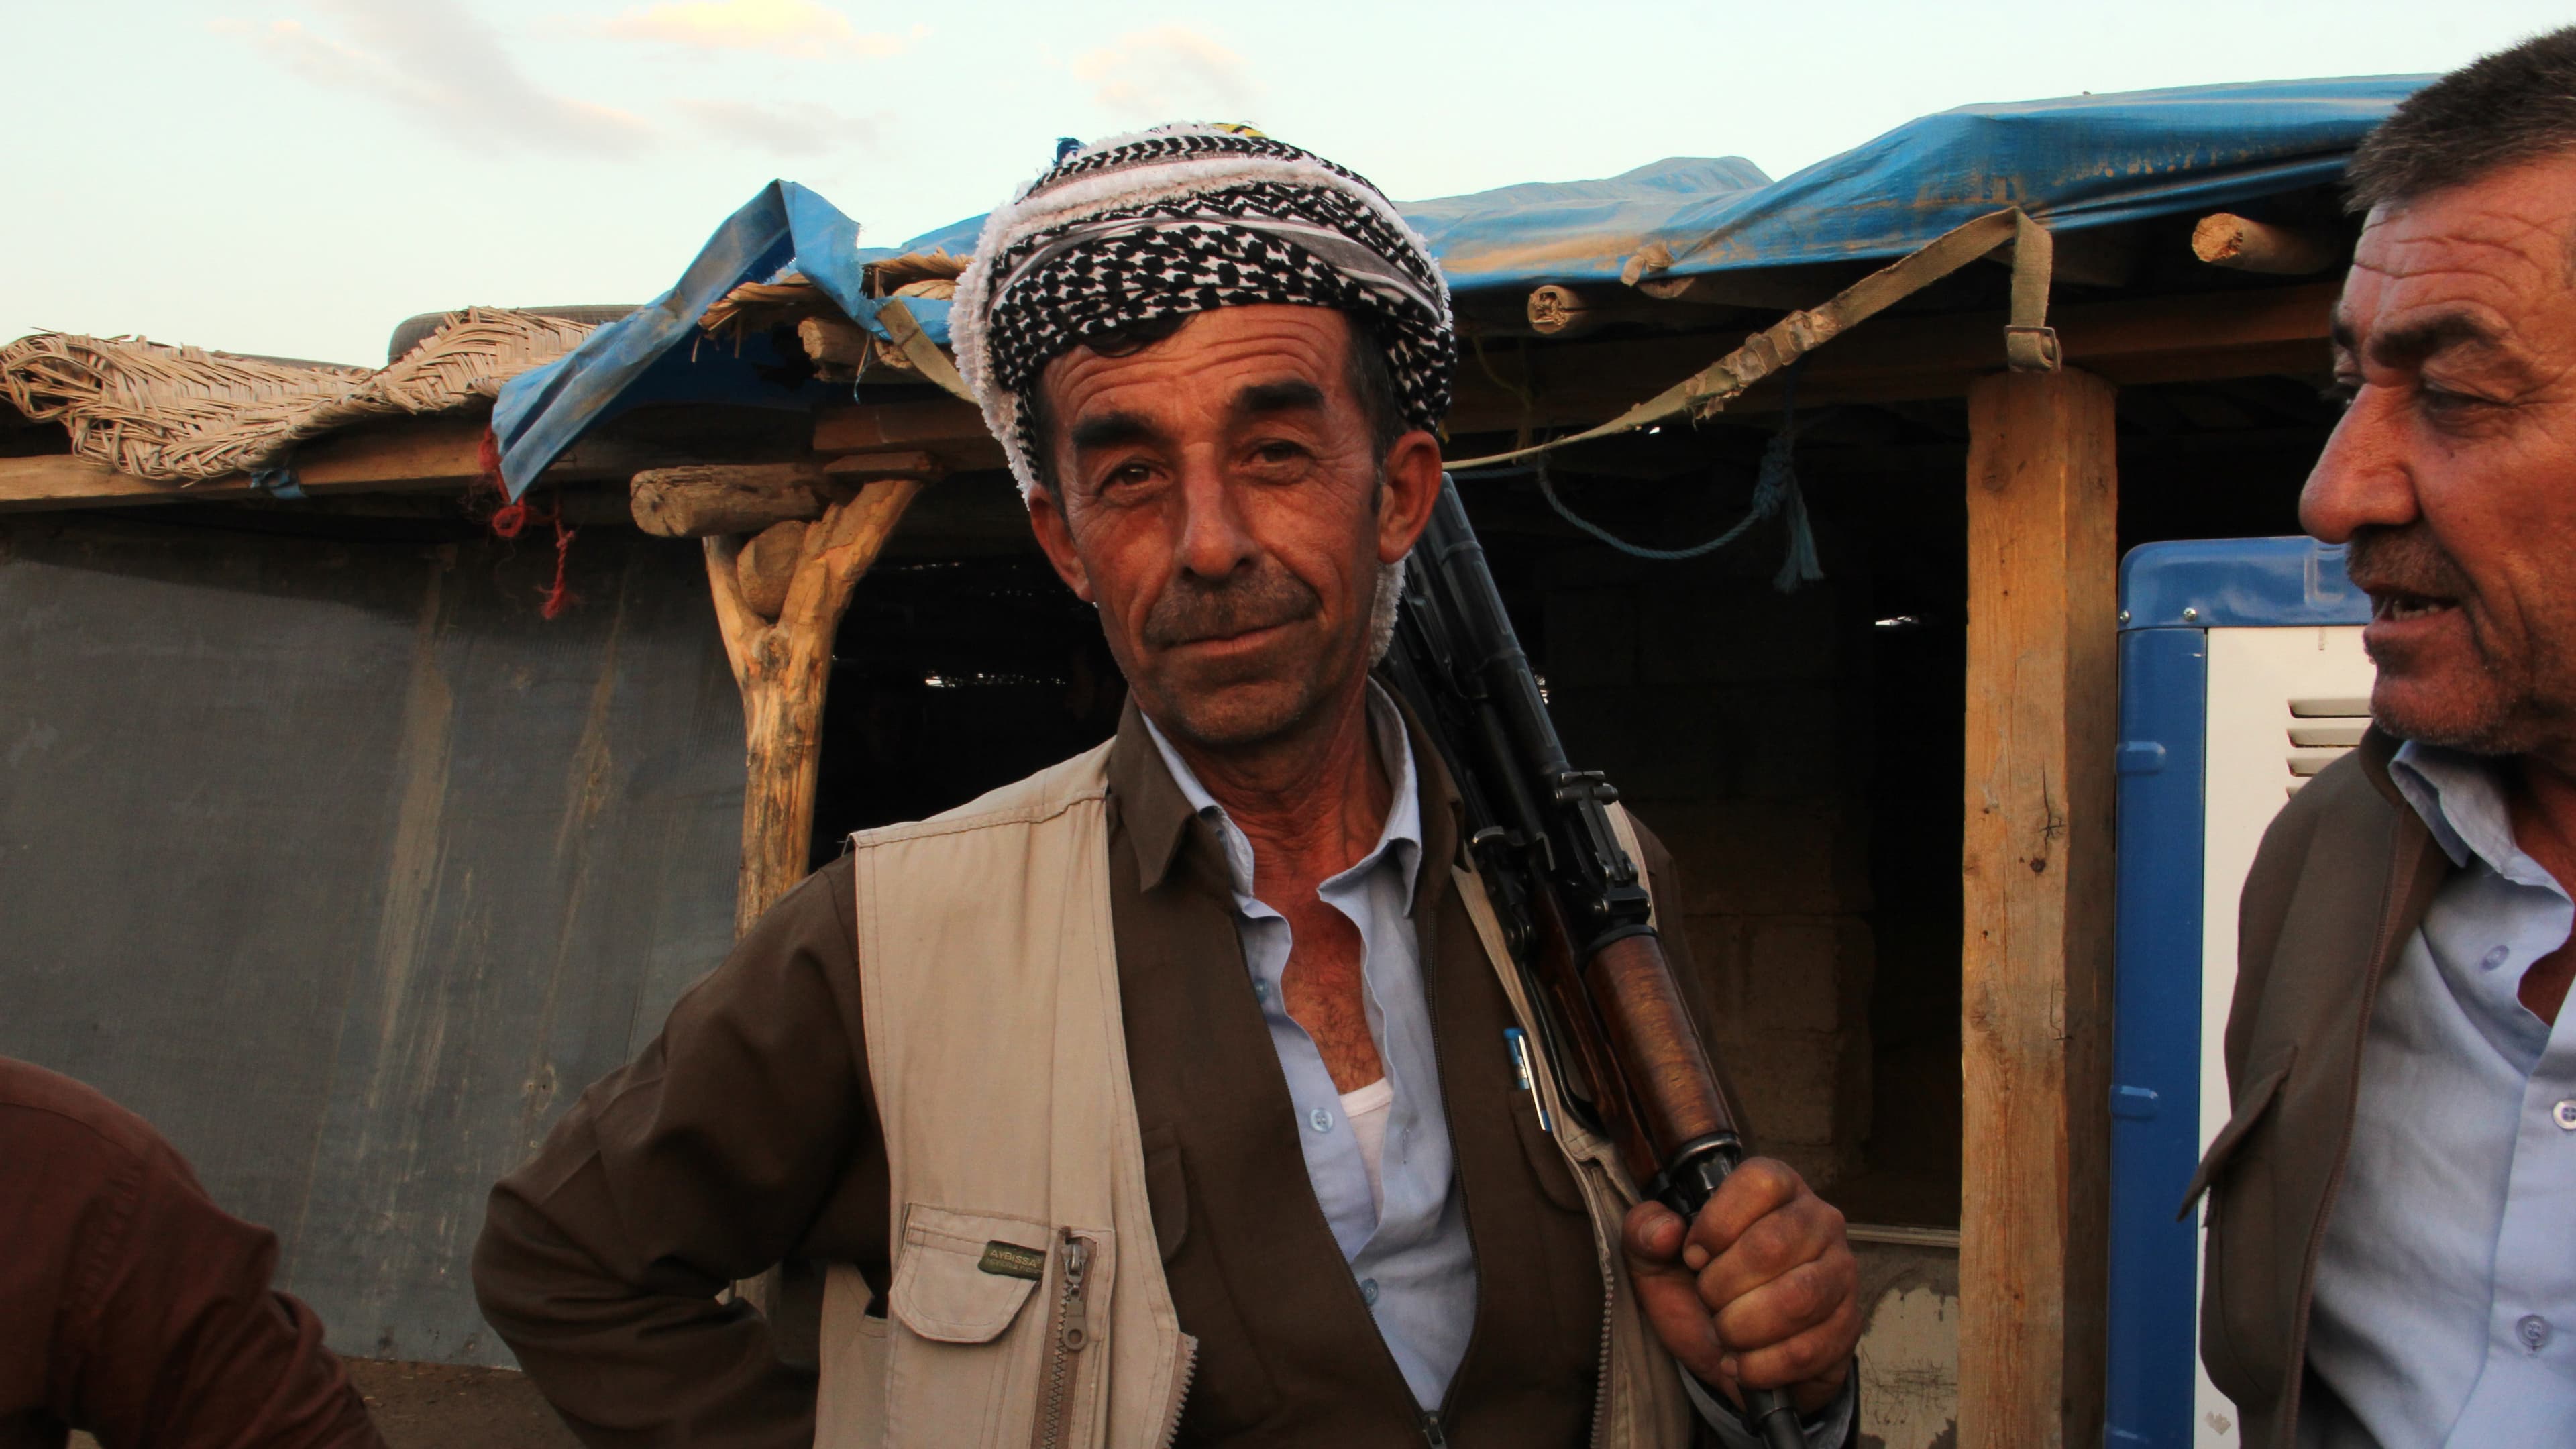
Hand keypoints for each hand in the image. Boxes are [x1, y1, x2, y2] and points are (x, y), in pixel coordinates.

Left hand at [1621, 1157, 1859, 1414]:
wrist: (1734, 1355)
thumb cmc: (1701, 1292)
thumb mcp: (1657, 1260)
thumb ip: (1644, 1233)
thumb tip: (1665, 1230)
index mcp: (1775, 1187)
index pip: (1759, 1182)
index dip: (1718, 1222)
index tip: (1693, 1257)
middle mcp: (1818, 1220)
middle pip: (1773, 1244)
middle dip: (1722, 1286)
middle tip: (1707, 1301)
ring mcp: (1840, 1272)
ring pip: (1797, 1298)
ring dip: (1742, 1327)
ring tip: (1724, 1334)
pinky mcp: (1848, 1324)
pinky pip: (1809, 1348)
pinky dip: (1761, 1365)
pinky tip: (1741, 1363)